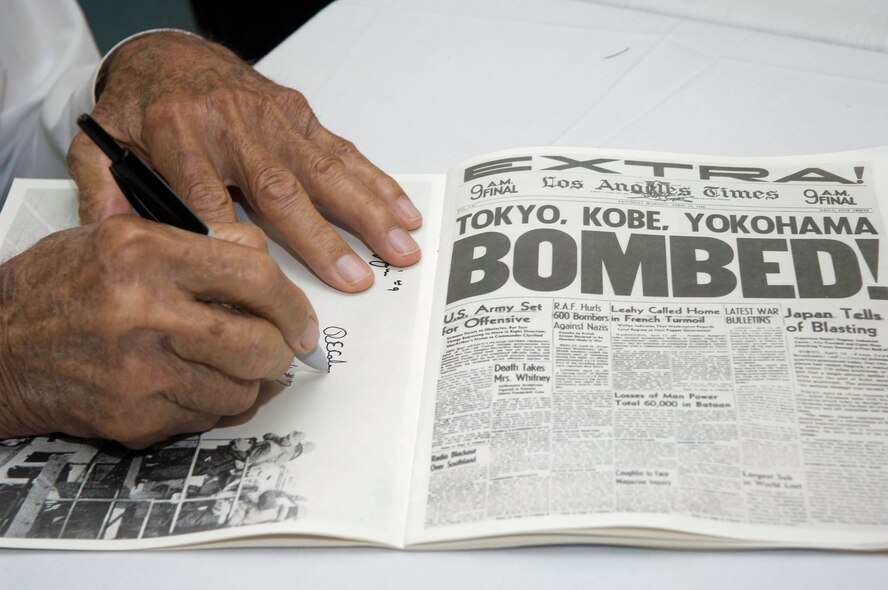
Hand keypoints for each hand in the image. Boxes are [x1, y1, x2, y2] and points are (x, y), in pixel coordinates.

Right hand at [0, 217, 314, 447]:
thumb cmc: (62, 286)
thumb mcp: (124, 236)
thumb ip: (199, 242)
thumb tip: (265, 257)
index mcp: (145, 254)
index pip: (253, 274)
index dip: (291, 302)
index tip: (301, 319)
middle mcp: (143, 313)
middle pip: (257, 343)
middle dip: (282, 350)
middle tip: (282, 348)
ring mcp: (139, 372)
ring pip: (240, 390)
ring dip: (250, 381)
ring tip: (233, 365)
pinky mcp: (134, 418)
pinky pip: (207, 418)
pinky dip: (215, 404)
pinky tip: (194, 384)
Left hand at [67, 31, 421, 292]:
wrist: (171, 55)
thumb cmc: (144, 106)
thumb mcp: (100, 143)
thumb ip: (101, 189)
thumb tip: (113, 236)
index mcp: (179, 135)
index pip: (205, 194)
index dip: (230, 236)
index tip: (256, 275)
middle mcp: (233, 126)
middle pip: (280, 189)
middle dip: (321, 238)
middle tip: (353, 277)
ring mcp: (273, 121)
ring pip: (325, 171)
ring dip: (367, 212)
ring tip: (399, 247)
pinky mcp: (299, 117)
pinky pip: (342, 151)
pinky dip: (376, 182)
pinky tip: (400, 209)